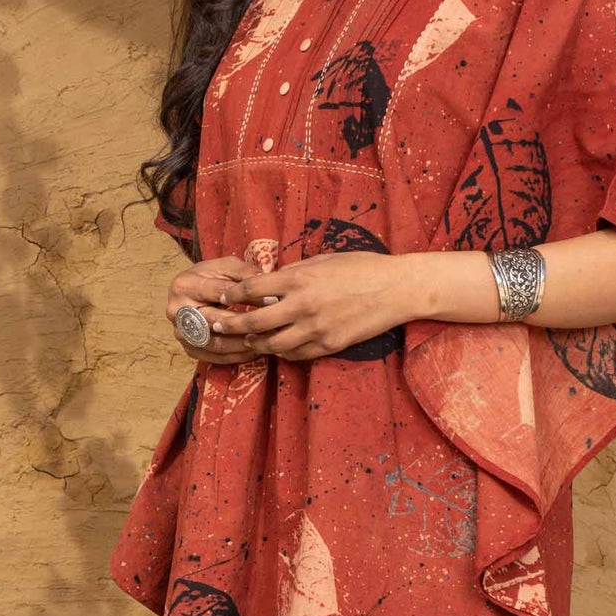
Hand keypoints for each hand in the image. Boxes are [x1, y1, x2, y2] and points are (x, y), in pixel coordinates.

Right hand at [165, 257, 265, 363]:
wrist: (190, 292)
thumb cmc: (211, 277)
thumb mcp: (225, 266)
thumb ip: (244, 272)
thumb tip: (265, 282)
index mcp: (184, 285)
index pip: (220, 292)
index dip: (248, 296)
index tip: (273, 301)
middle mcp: (176, 310)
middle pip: (215, 321)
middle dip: (246, 323)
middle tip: (271, 325)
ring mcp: (180, 332)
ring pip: (215, 343)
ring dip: (242, 344)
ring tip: (265, 340)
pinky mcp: (188, 348)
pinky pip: (214, 358)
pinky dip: (236, 356)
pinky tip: (254, 351)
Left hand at [236, 251, 425, 359]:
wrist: (396, 289)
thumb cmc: (362, 267)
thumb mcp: (324, 260)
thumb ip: (296, 272)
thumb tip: (272, 281)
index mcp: (298, 279)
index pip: (252, 289)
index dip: (233, 295)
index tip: (224, 297)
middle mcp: (302, 306)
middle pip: (254, 323)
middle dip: (231, 326)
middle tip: (218, 326)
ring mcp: (315, 329)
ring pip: (272, 345)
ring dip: (256, 343)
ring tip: (247, 340)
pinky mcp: (328, 345)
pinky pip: (296, 355)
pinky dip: (282, 352)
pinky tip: (277, 347)